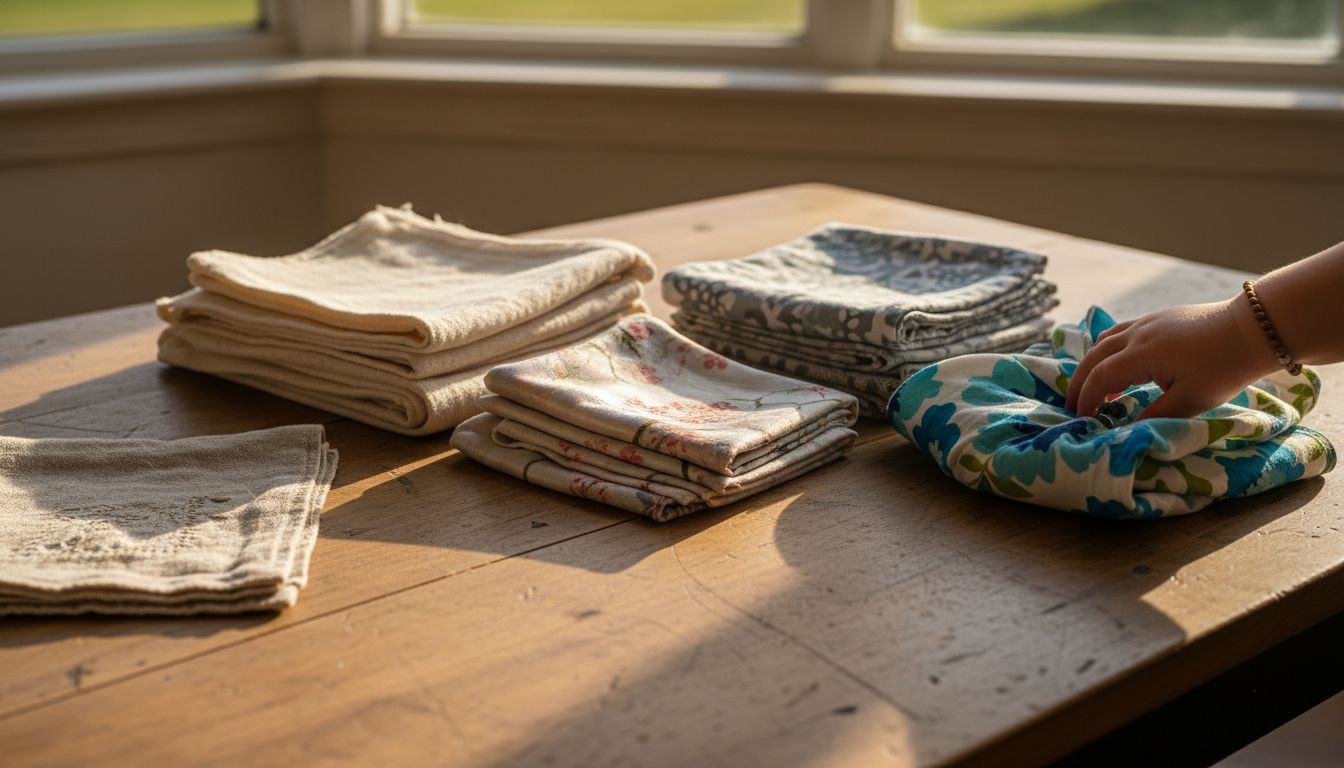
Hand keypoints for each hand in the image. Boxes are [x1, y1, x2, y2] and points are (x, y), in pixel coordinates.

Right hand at [1064, 297, 1277, 419]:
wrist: (1253, 329)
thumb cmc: (1224, 367)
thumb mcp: (1191, 401)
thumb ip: (1155, 416)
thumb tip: (1126, 431)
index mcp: (1142, 353)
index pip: (1101, 377)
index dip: (1086, 399)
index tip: (1082, 418)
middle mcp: (1137, 334)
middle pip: (1094, 356)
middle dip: (1080, 381)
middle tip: (1073, 405)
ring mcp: (1147, 322)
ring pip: (1105, 341)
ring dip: (1093, 364)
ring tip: (1092, 387)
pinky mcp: (1159, 318)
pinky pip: (1121, 333)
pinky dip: (1109, 351)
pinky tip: (1119, 365)